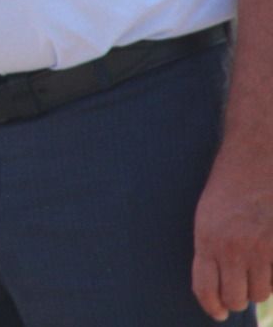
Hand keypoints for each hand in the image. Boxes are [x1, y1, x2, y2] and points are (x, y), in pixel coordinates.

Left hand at [193, 149, 272, 320]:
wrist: (255, 159)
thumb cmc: (229, 187)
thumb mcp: (208, 217)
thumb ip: (211, 249)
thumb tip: (217, 285)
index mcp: (206, 239)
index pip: (204, 288)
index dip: (212, 306)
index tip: (218, 313)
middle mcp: (232, 248)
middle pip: (235, 298)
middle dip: (237, 299)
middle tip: (240, 292)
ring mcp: (260, 248)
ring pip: (260, 292)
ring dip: (258, 287)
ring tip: (257, 271)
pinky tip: (270, 262)